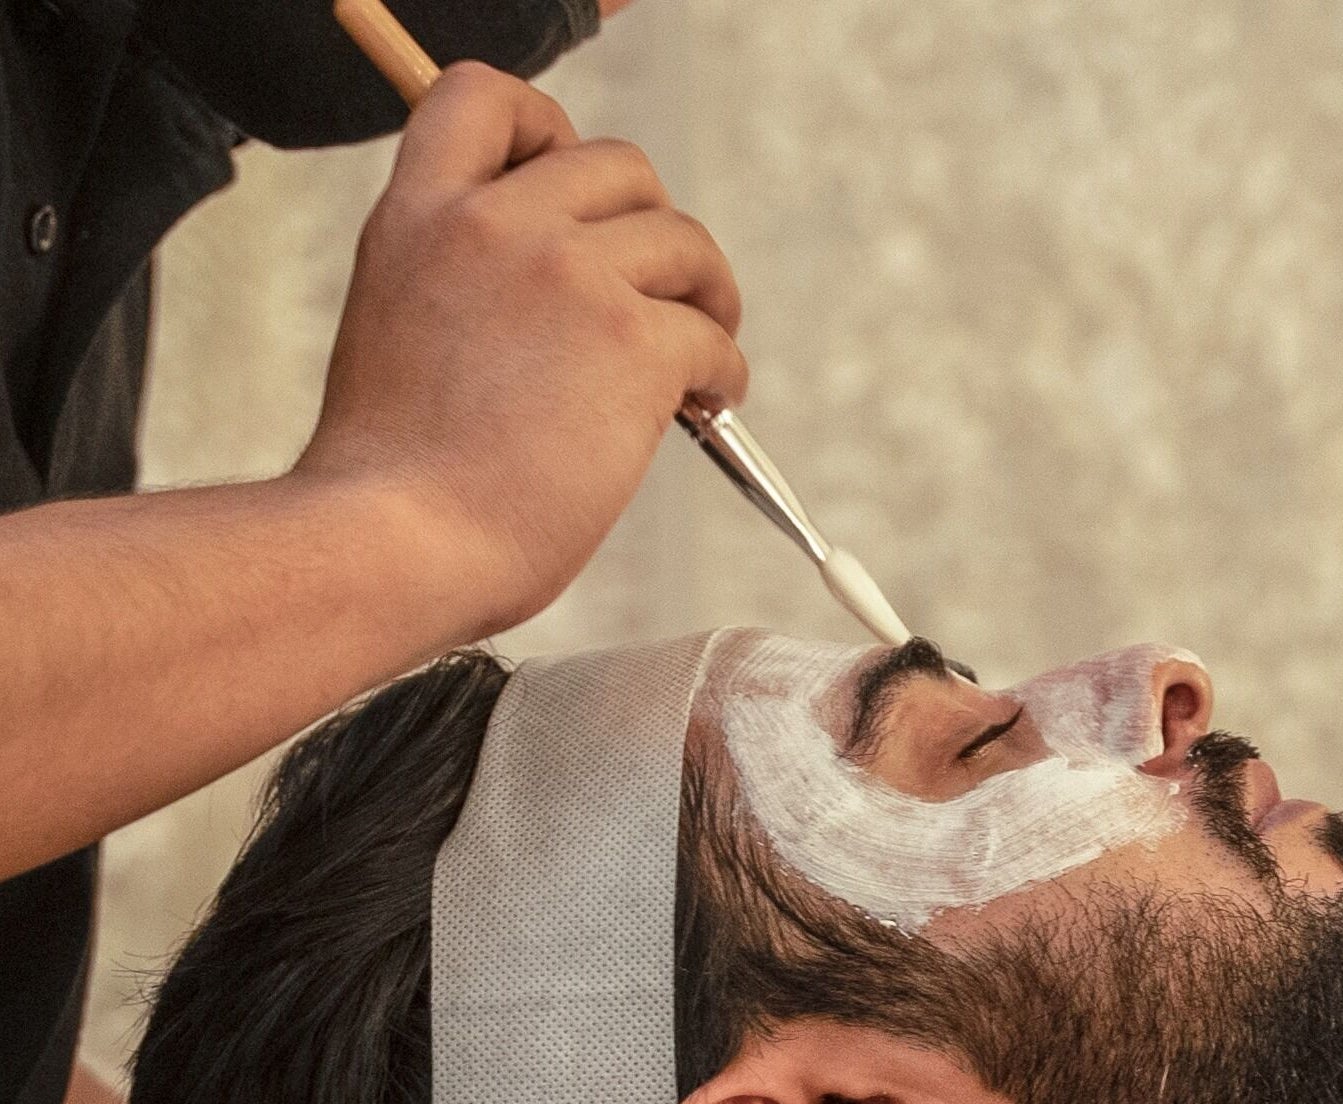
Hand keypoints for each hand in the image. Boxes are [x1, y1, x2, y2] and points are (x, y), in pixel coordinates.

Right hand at [295, 62, 746, 637]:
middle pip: (621, 166)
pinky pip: (712, 333)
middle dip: (656, 229)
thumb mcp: (396, 325)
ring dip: (709, 296)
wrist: (396, 543)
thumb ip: (463, 276)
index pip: (485, 97)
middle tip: (665, 296)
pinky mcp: (631, 342)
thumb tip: (563, 280)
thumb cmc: (396, 476)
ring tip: (700, 359)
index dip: (548, 129)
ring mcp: (567, 277)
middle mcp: (493, 225)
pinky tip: (705, 408)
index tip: (578, 199)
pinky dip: (724, 373)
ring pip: (685, 241)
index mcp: (420, 216)